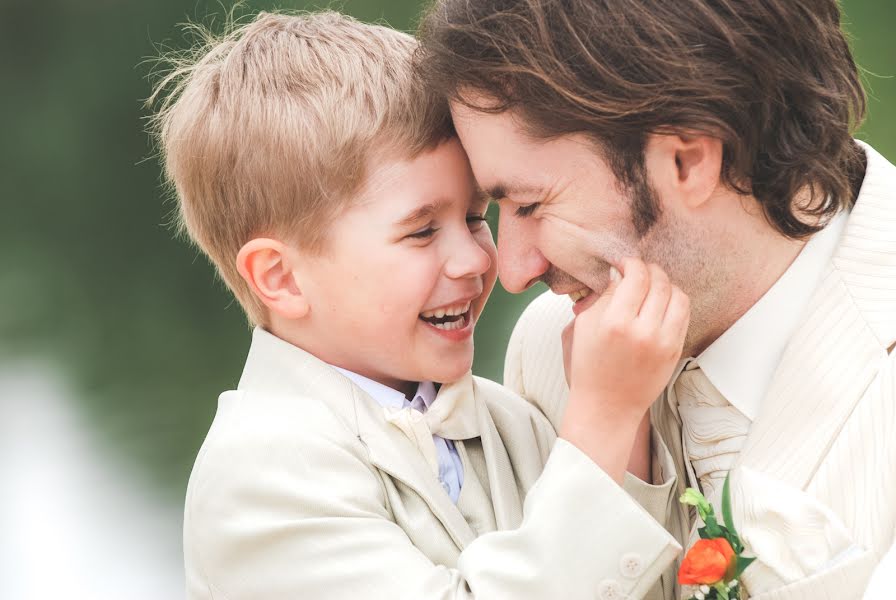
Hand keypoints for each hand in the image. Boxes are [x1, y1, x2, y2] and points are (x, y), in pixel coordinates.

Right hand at [568, 258, 688, 417]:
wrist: (606, 406)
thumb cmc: (589, 367)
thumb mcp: (584, 326)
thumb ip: (604, 296)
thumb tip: (620, 273)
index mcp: (615, 323)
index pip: (635, 276)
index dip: (631, 263)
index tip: (624, 264)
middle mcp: (642, 331)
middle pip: (658, 282)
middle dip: (649, 270)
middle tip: (638, 272)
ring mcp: (663, 342)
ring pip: (677, 295)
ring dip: (665, 284)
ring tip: (652, 286)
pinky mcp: (675, 350)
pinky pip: (684, 313)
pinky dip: (675, 301)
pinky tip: (661, 303)